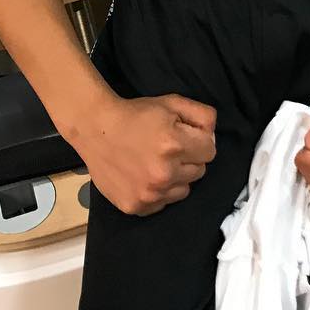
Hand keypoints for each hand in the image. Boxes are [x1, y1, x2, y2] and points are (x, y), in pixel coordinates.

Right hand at [78, 91, 216, 215]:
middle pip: (199, 171)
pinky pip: (163, 203)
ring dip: (176, 177)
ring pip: (184, 190)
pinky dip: (159, 192)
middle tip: (168, 148)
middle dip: (189, 159)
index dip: (199, 141)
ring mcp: (149, 194)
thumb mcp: (172, 103)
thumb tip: (213, 137)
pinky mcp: (136, 207)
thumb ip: (202, 116)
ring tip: (156, 162)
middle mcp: (164, 173)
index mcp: (174, 144)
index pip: (210, 151)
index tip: (185, 136)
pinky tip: (144, 176)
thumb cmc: (135, 114)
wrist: (95, 129)